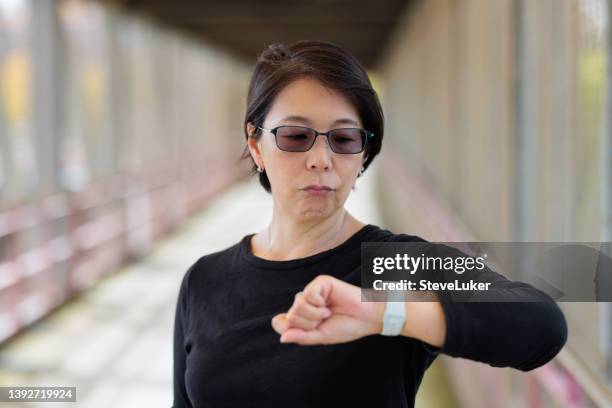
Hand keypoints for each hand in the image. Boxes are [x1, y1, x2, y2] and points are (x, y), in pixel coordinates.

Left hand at [271, 274, 385, 344]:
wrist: (366, 317)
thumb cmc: (346, 326)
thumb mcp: (321, 337)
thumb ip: (301, 337)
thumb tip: (282, 338)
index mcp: (302, 317)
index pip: (279, 322)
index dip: (288, 328)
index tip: (308, 330)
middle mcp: (303, 302)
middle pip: (290, 316)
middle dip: (308, 324)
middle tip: (324, 321)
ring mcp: (311, 292)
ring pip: (297, 306)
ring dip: (314, 315)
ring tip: (327, 313)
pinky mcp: (319, 283)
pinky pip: (308, 295)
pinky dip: (318, 305)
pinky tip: (329, 304)